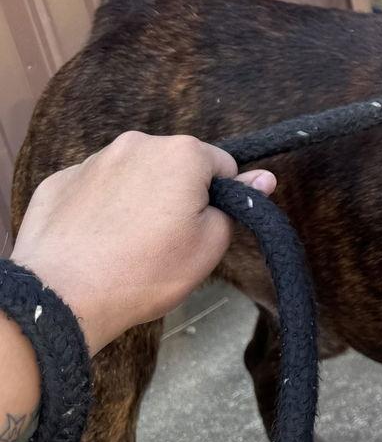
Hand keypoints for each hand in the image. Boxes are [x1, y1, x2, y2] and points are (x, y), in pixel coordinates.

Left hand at [11, 132, 274, 352]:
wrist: (61, 297)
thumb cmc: (146, 272)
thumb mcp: (210, 245)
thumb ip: (238, 203)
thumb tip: (263, 177)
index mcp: (182, 154)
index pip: (222, 165)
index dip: (221, 198)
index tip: (204, 229)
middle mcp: (136, 144)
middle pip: (174, 165)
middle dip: (177, 193)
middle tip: (168, 240)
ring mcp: (91, 161)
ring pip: (132, 174)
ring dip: (138, 198)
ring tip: (128, 244)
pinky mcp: (58, 182)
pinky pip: (93, 189)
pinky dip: (100, 208)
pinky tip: (96, 241)